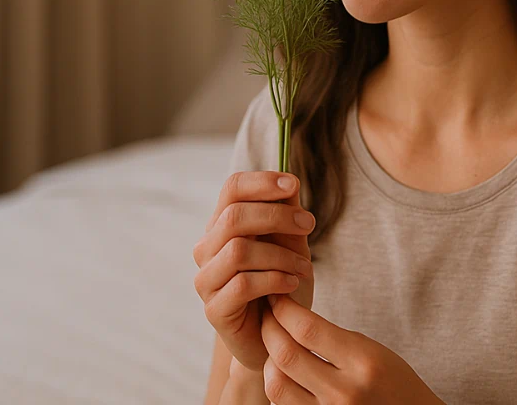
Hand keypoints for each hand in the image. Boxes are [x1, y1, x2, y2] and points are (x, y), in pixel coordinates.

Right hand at [193, 171, 316, 370]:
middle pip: (234, 217)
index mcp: (223, 226)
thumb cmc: (284, 284)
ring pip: (238, 251)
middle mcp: (207, 249)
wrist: (281, 335)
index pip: (231, 189)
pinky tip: (291, 285)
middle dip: (277, 216)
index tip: (292, 184)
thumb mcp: (292, 243)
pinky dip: (274, 280)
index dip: (261, 182)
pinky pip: (242, 285)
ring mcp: (207, 280)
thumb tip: (289, 181)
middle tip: (309, 225)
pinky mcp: (214, 309)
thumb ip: (286, 213)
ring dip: (280, 255)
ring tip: (304, 267)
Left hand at [260, 294, 444, 404]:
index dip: (285, 310)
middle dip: (269, 329)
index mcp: (364, 362)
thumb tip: (290, 319)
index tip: (278, 299)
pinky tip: (283, 371)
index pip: (308, 330)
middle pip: (286, 355)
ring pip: (276, 384)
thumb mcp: (373, 351)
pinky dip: (278, 384)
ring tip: (273, 345)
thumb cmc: (394, 381)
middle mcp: (344, 391)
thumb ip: (334, 339)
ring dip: (268, 360)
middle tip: (268, 315)